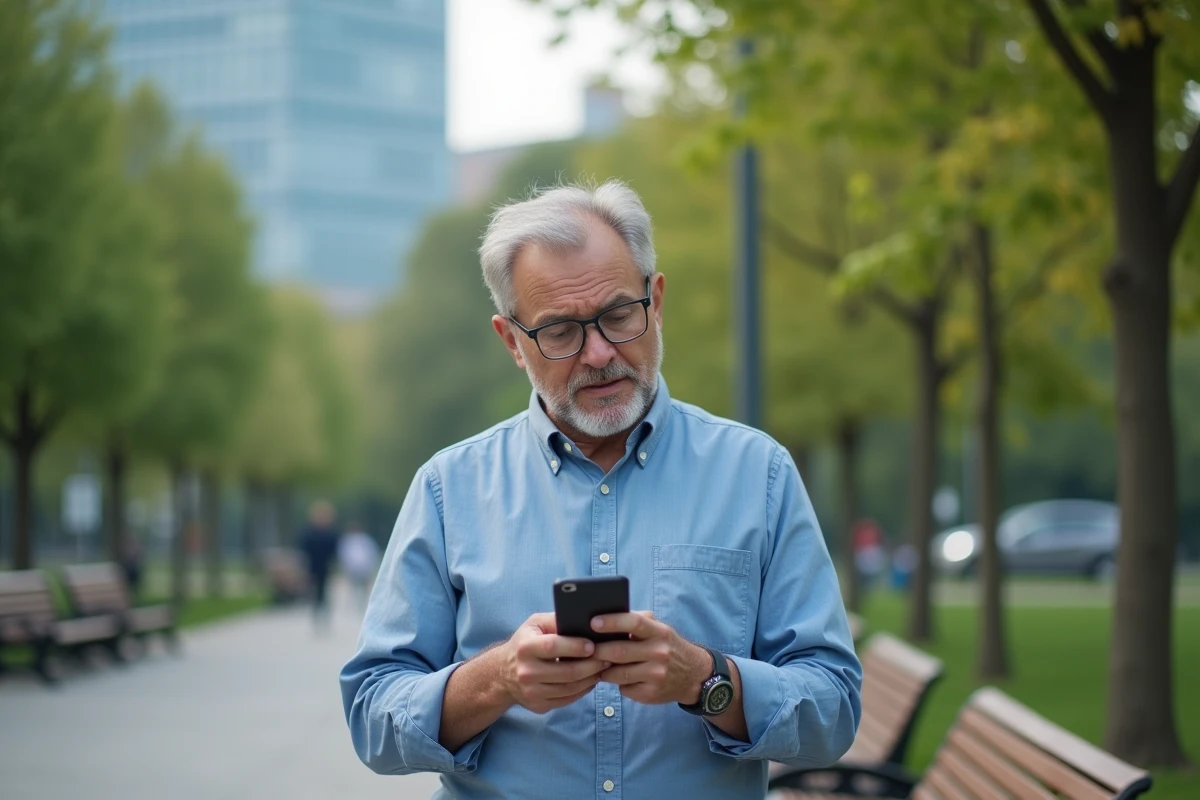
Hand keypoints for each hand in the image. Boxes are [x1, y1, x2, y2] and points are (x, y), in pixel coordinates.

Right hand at [498, 612, 609, 713]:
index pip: (553, 647)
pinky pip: (567, 699)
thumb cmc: (525, 642)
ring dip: (591, 678)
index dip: (575, 647)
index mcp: (525, 647)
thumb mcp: (535, 624)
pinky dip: (583, 690)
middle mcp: (526, 672)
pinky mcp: (538, 705)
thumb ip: (556, 620)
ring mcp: (532, 692)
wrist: (503, 673)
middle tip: (607, 657)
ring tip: (603, 668)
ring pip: (570, 688)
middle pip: (567, 672)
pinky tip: (591, 680)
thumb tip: (583, 620)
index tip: (593, 645)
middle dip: (591, 665)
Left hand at [592, 611, 709, 704]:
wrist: (694, 676)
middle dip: (598, 651)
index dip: (612, 622)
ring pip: (617, 673)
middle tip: (586, 649)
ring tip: (598, 665)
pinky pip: (624, 688)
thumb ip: (637, 621)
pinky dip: (617, 683)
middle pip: (619, 651)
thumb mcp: (659, 629)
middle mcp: (659, 653)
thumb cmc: (667, 647)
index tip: (593, 622)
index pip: (634, 623)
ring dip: (603, 670)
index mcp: (659, 632)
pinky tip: (618, 678)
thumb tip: (605, 619)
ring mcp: (656, 675)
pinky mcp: (651, 694)